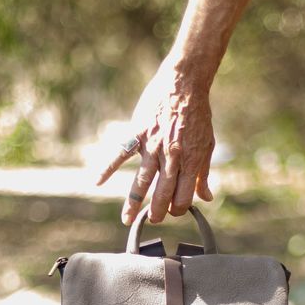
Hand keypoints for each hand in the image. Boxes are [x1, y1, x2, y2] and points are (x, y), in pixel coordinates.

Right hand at [97, 63, 214, 224]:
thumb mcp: (207, 145)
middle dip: (157, 212)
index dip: (178, 209)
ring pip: (142, 181)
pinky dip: (107, 168)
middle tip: (152, 221)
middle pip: (162, 193)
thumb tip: (205, 198)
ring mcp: (152, 146)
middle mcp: (171, 157)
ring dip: (133, 203)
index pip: (183, 197)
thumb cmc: (198, 115)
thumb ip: (204, 174)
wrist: (184, 83)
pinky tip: (97, 182)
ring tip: (127, 219)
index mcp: (191, 162)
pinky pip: (120, 154)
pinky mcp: (138, 133)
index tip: (173, 211)